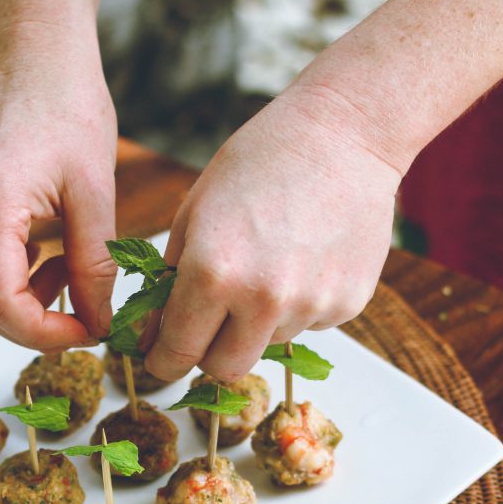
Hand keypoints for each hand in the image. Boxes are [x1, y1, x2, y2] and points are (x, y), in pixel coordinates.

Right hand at [0, 36, 117, 352]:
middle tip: (86, 319)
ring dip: (25, 304)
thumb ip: (95, 265)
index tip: (87, 333)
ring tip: (72, 276)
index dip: (44, 332)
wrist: (37, 54)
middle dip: (36, 326)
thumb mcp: (96, 192)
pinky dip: (14, 280)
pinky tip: (52, 258)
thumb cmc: (71, 108)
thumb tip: (99, 323)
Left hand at [144, 84, 401, 382]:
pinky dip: (299, 305)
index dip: (164, 362)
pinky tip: (304, 257)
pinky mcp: (349, 304)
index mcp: (213, 272)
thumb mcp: (194, 213)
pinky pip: (309, 325)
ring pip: (268, 344)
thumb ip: (170, 281)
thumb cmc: (260, 161)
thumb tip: (154, 336)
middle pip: (225, 369)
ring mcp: (311, 305)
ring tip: (270, 262)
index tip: (162, 361)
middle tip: (207, 329)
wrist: (345, 134)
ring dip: (258, 321)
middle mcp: (263, 298)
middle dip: (208, 355)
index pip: (179, 352)